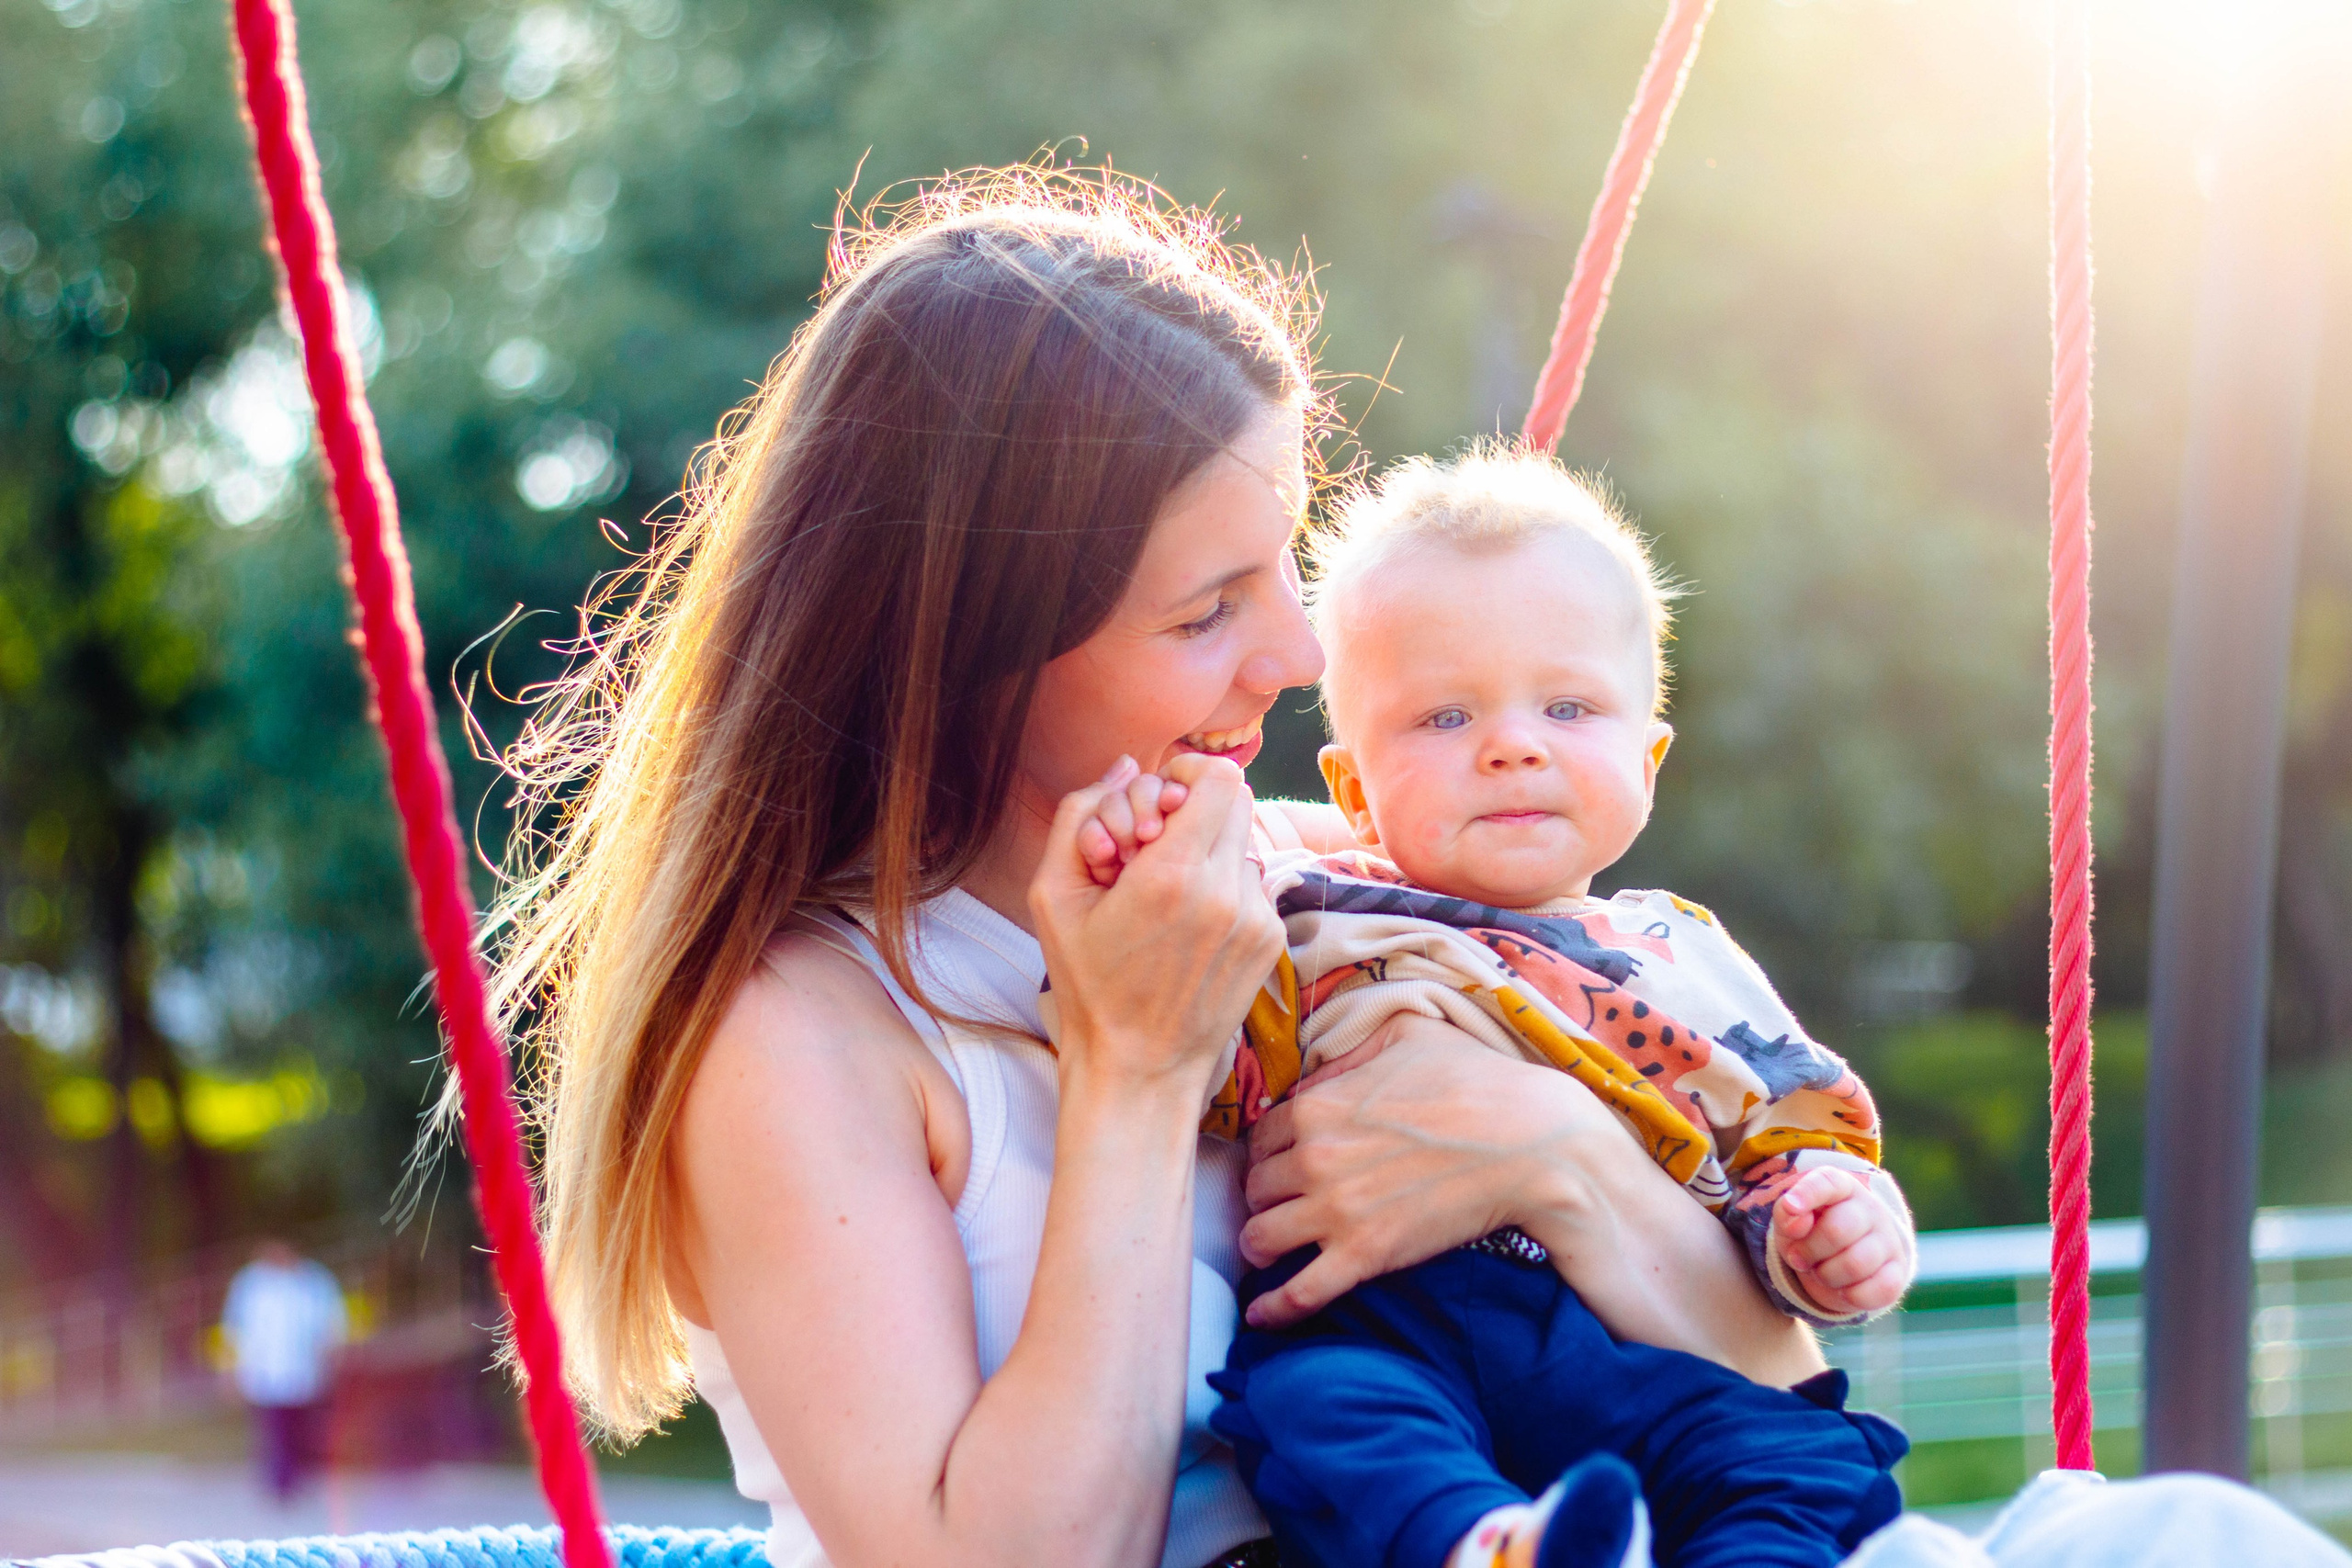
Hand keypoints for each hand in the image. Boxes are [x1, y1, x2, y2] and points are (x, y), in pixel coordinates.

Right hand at [1031, 752, 1281, 1097]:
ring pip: (1244, 842)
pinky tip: (1186, 925)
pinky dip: (1221, 887)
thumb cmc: (1087, 985)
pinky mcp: (1270, 941)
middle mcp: (1227, 893)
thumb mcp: (1052, 896)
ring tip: (1165, 895)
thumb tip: (1125, 764)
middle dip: (1194, 808)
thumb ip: (1080, 814)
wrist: (1140, 1068)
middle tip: (1154, 845)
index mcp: (1174, 876)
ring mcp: (1256, 919)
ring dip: (1207, 850)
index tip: (1157, 802)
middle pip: (1237, 800)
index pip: (1220, 777)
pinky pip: (1252, 882)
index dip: (1187, 773)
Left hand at [1237, 1013, 1628, 1326]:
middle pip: (1257, 1188)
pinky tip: (1261, 1316)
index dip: (1269, 1153)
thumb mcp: (1409, 1037)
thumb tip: (1320, 1074)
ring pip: (1261, 1238)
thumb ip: (1354, 1052)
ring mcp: (1335, 1210)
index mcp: (1318, 1106)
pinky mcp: (1365, 1255)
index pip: (1262, 1138)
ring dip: (1261, 1246)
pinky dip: (1273, 1309)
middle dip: (1265, 1198)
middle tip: (1282, 1207)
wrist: (1530, 1143)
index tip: (1280, 1166)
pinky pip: (1299, 1292)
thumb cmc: (1477, 1082)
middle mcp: (1313, 1157)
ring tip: (1270, 1252)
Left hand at [1772, 1166, 1911, 1316]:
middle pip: (1835, 1231)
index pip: (1827, 1182)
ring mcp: (1889, 1240)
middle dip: (1808, 1252)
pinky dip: (1850, 1296)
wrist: (1841, 1259)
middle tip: (1799, 1258)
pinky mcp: (1898, 1272)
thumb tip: (1796, 1219)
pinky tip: (1843, 1288)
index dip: (1807, 1194)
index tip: (1791, 1207)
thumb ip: (1786, 1214)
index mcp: (1841, 1186)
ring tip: (1821, 1271)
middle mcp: (1870, 1208)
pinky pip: (1876, 1290)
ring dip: (1826, 1276)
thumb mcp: (1790, 1220)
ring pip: (1855, 1265)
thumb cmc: (1810, 1232)